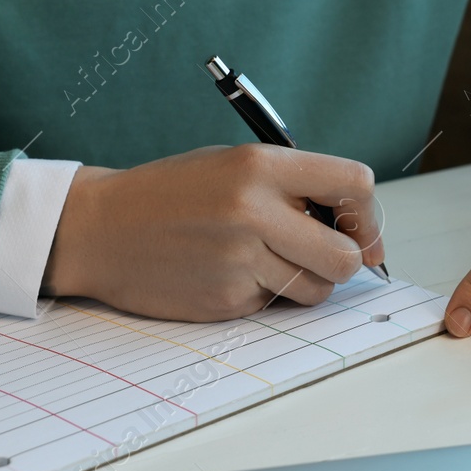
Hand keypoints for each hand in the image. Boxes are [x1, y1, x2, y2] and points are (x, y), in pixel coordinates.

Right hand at [42, 144, 384, 321]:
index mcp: (261, 166)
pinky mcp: (225, 299)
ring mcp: (240, 260)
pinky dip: (264, 295)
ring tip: (267, 260)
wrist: (100, 228)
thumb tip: (356, 228)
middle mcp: (255, 211)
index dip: (369, 215)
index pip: (354, 185)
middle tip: (324, 256)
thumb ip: (295, 186)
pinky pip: (275, 305)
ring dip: (306, 282)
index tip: (366, 233)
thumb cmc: (173, 192)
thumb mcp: (234, 164)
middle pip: (346, 256)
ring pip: (317, 289)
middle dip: (345, 261)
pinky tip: (229, 273)